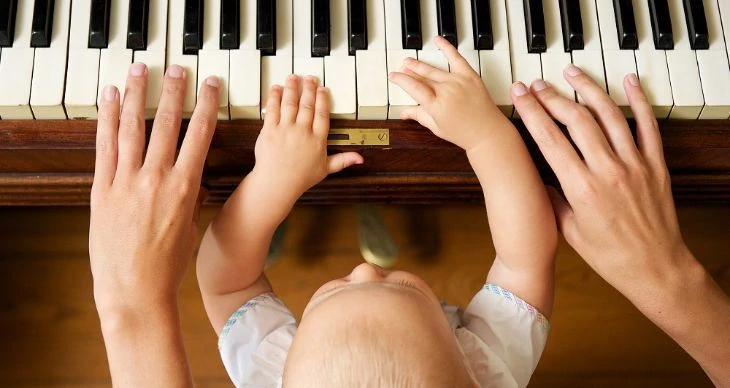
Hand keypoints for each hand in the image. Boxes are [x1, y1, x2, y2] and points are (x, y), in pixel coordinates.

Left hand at [89, 63, 219, 311]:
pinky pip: (104, 146)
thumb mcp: (190, 227)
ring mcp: (126, 181)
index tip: (210, 85)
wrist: (134, 289)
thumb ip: (190, 199)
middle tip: (178, 69)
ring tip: (140, 71)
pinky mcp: (102, 189)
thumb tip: (193, 184)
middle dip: (173, 91)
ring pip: (132, 127)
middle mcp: (156, 179)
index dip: (206, 106)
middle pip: (166, 124)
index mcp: (185, 188)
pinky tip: (109, 98)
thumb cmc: (167, 265)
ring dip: (136, 95)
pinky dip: (105, 119)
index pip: (199, 136)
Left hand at [250, 75, 362, 201]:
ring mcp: (285, 129)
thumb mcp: (325, 169)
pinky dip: (275, 97)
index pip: (322, 114)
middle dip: (309, 89)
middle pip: (307, 105)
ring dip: (292, 88)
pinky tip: (277, 88)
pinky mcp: (270, 130)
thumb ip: (343, 160)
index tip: (323, 89)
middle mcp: (302, 131)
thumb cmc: (300, 178)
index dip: (323, 99)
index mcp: (317, 140)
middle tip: (310, 78)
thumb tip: (360, 158)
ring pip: (290, 103)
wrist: (277, 183)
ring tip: (294, 78)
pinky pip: (273, 109)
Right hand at [388, 36, 507, 151]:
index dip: (400, 80)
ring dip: (420, 64)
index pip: (412, 87)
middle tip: (401, 68)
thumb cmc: (464, 134)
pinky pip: (456, 58)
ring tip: (410, 60)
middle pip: (422, 76)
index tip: (393, 76)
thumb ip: (419, 115)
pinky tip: (438, 40)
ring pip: (434, 69)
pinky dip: (446, 48)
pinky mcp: (470, 76)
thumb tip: (403, 112)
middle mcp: (446, 91)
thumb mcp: (436, 127)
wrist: (488, 132)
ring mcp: (458, 82)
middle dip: (409, 71)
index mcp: (435, 105)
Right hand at [511, 65, 688, 295]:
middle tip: (539, 84)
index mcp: (581, 189)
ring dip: (588, 90)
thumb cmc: (610, 256)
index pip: (550, 139)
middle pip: (576, 120)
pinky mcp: (655, 165)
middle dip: (553, 97)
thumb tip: (539, 175)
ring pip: (609, 115)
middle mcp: (608, 171)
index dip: (532, 112)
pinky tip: (628, 82)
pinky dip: (639, 100)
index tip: (521, 95)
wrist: (654, 268)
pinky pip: (648, 125)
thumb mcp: (569, 230)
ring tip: (572, 74)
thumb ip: (554, 197)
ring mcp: (634, 165)